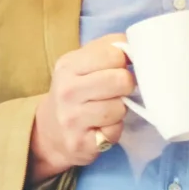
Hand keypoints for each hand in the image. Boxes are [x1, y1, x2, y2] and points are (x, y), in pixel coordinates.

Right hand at [28, 35, 135, 182]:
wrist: (50, 132)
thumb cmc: (75, 92)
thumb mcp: (81, 65)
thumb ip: (107, 50)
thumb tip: (138, 47)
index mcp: (68, 65)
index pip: (114, 53)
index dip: (124, 61)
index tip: (120, 68)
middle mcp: (67, 90)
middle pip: (121, 80)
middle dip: (126, 86)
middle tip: (118, 91)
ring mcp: (72, 118)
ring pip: (120, 108)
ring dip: (120, 110)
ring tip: (108, 110)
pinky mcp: (81, 143)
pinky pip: (114, 132)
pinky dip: (113, 130)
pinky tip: (102, 127)